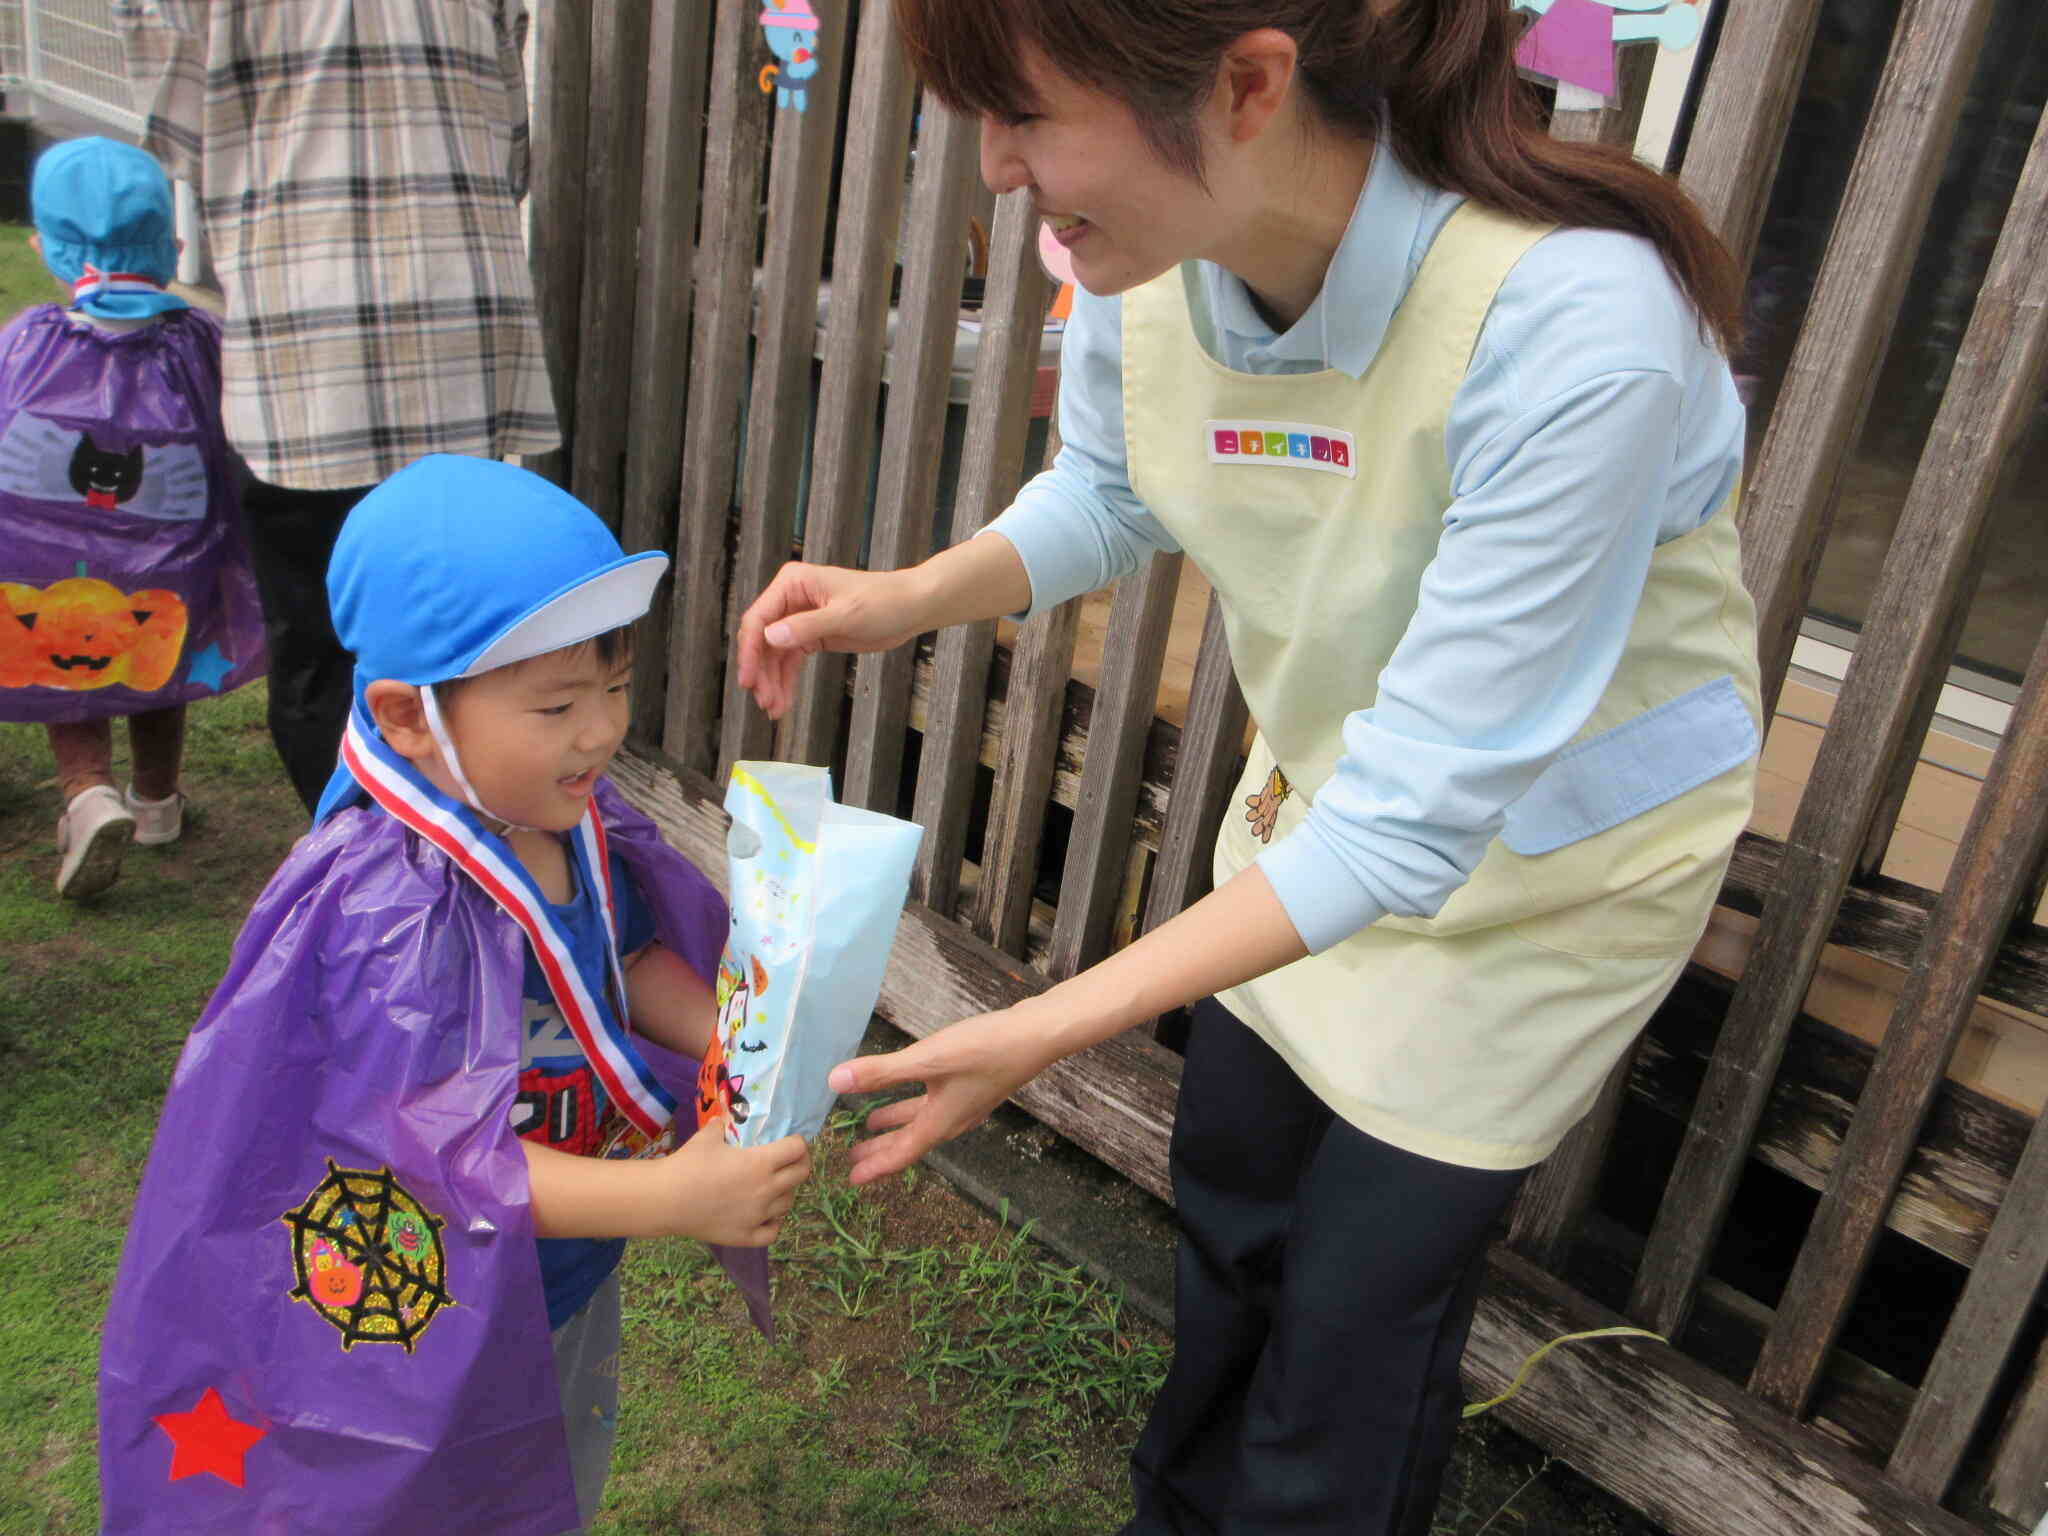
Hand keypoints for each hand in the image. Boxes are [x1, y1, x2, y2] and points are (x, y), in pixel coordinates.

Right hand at [657, 1123, 810, 1246]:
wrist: (667, 1200)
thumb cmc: (688, 1165)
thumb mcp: (707, 1137)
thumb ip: (721, 1126)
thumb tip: (722, 1121)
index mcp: (761, 1163)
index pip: (797, 1149)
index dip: (798, 1143)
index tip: (792, 1142)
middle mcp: (766, 1189)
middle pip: (801, 1175)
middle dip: (800, 1164)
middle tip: (791, 1162)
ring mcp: (759, 1215)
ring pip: (788, 1203)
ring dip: (785, 1192)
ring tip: (774, 1188)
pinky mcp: (747, 1236)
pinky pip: (774, 1231)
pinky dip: (774, 1222)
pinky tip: (765, 1215)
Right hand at [735, 562, 926, 718]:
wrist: (911, 607)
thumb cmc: (883, 601)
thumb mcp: (846, 615)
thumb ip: (806, 626)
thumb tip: (770, 637)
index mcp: (793, 583)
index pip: (758, 618)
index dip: (749, 651)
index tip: (748, 680)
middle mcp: (791, 598)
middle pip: (762, 639)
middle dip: (762, 672)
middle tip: (764, 701)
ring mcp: (799, 618)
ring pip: (774, 654)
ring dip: (772, 681)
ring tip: (774, 709)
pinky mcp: (812, 635)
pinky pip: (791, 660)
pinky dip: (786, 680)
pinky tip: (783, 701)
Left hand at [826, 1008, 1057, 1184]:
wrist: (1037, 1036)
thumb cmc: (985, 1050)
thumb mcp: (927, 1059)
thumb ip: (881, 1072)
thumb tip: (834, 1082)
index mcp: (940, 1121)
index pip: (902, 1153)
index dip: (875, 1167)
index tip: (852, 1181)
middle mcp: (952, 1118)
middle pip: (910, 1141)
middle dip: (880, 1150)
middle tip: (853, 1160)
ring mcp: (964, 1102)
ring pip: (921, 1121)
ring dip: (895, 1126)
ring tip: (870, 1126)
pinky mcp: (972, 1084)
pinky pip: (933, 1105)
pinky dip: (912, 1106)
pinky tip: (909, 1091)